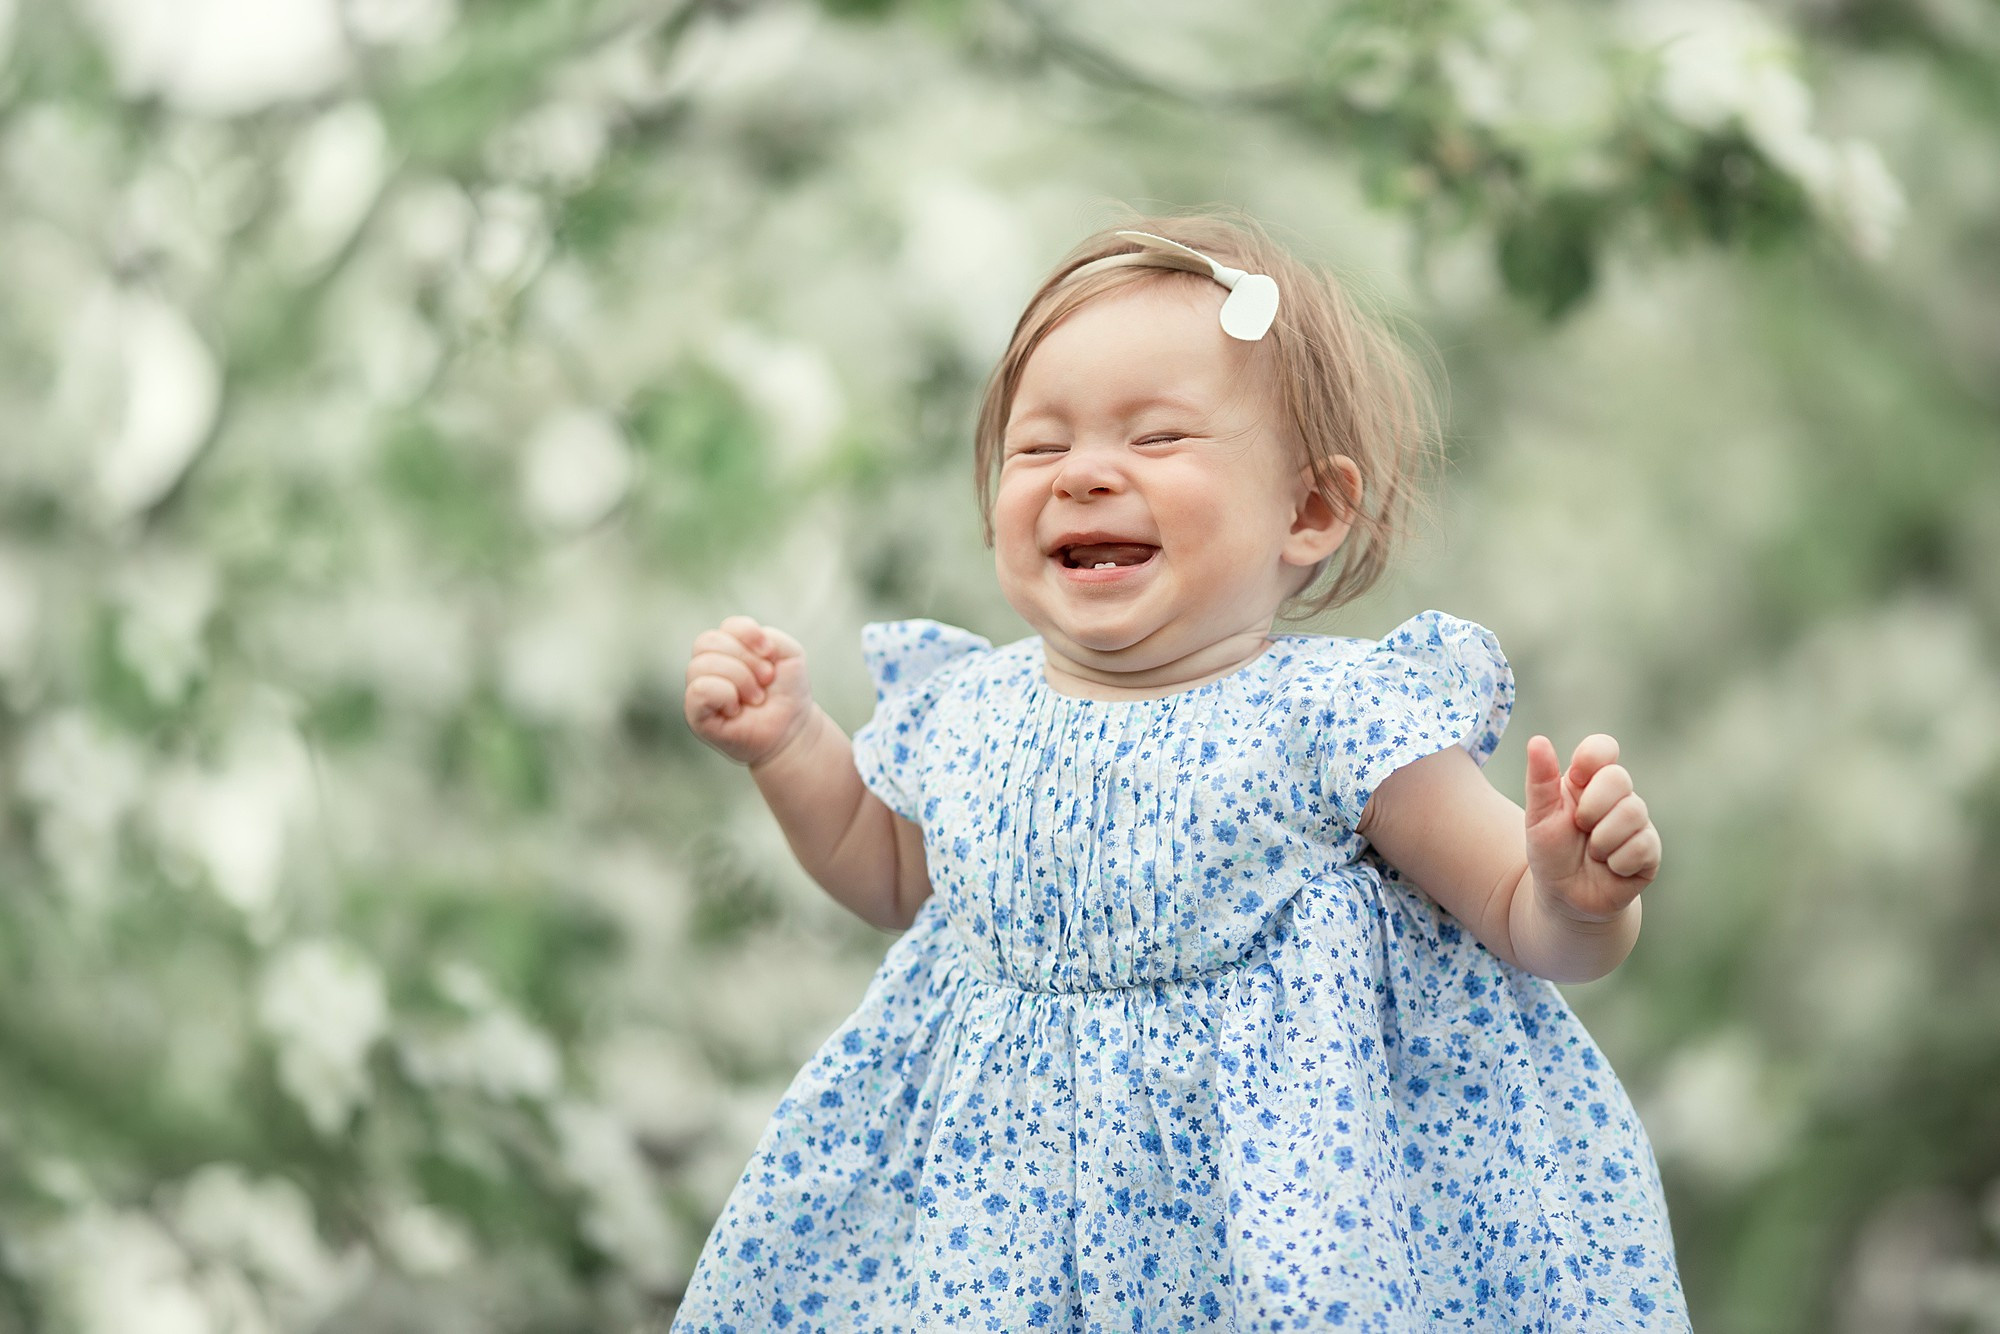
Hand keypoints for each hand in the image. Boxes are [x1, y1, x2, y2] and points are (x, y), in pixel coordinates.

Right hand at [683, 616, 814, 767]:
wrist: (792, 730)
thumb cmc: (787, 692)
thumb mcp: (789, 654)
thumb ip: (769, 637)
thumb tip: (738, 647)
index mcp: (728, 648)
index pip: (727, 627)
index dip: (750, 634)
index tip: (771, 654)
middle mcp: (709, 665)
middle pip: (708, 641)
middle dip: (746, 659)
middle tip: (766, 680)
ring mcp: (700, 689)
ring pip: (701, 664)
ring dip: (740, 679)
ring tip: (756, 697)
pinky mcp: (695, 714)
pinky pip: (699, 690)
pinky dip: (724, 695)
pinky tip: (736, 709)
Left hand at [1523, 733, 1660, 923]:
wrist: (1565, 899)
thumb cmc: (1550, 853)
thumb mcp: (1538, 817)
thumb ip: (1539, 780)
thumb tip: (1537, 740)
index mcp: (1587, 782)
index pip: (1603, 747)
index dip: (1593, 757)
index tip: (1577, 776)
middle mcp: (1616, 797)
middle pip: (1618, 777)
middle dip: (1592, 806)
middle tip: (1580, 827)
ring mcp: (1637, 823)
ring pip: (1633, 812)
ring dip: (1602, 839)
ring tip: (1592, 853)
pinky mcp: (1650, 850)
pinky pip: (1642, 845)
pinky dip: (1617, 862)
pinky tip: (1610, 868)